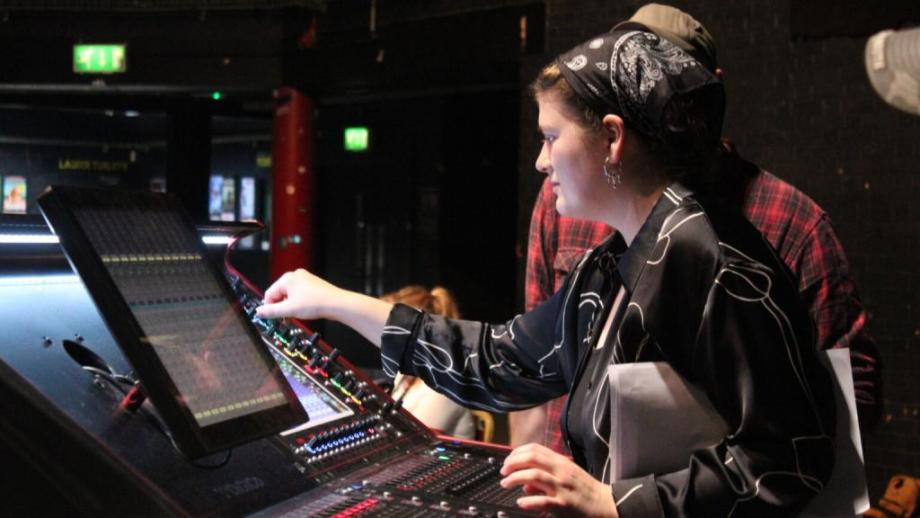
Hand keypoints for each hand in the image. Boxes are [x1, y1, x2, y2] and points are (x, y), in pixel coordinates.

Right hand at [256, 268, 342, 320]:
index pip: (269, 294)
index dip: (270, 307)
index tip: (272, 317)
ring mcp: (305, 280)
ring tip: (299, 313)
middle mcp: (296, 276)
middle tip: (288, 316)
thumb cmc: (317, 303)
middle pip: (279, 294)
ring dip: (290, 306)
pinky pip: (298, 295)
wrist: (337, 304)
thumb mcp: (289, 310)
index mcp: (287, 278)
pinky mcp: (311, 286)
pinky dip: (298, 303)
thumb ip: (271, 311)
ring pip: (289, 295)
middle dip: (281, 306)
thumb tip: (259, 312)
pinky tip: (305, 309)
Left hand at [500, 443, 617, 517]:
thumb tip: (524, 485)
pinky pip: (543, 500)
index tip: (508, 460)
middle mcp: (561, 471)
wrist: (606, 505)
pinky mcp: (564, 505)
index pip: (534, 449)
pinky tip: (521, 503)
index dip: (516, 452)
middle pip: (531, 458)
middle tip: (503, 471)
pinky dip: (529, 501)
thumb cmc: (585, 490)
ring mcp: (562, 487)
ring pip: (534, 475)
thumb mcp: (566, 476)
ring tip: (506, 484)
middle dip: (513, 463)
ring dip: (515, 478)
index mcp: (561, 462)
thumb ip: (546, 476)